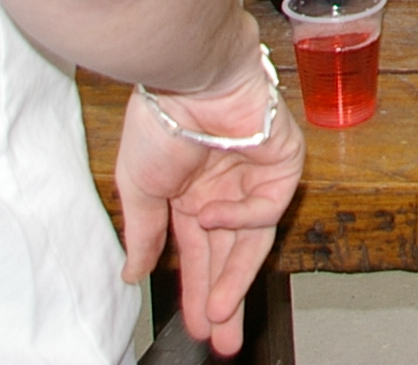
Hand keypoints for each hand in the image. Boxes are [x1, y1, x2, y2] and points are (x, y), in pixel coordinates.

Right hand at [116, 46, 303, 356]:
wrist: (190, 78)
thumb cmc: (160, 121)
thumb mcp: (140, 189)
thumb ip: (144, 235)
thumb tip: (134, 276)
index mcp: (191, 193)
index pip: (199, 252)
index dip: (197, 290)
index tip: (196, 327)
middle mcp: (226, 188)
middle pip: (231, 254)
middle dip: (224, 298)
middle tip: (222, 340)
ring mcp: (257, 175)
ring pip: (252, 240)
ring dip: (236, 277)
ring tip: (219, 311)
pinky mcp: (283, 162)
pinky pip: (267, 206)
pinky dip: (239, 216)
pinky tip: (210, 212)